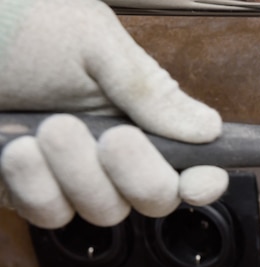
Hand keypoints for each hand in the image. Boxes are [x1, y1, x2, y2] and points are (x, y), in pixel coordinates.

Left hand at [0, 0, 224, 227]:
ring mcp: (73, 175)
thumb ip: (152, 91)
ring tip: (52, 126)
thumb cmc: (21, 27)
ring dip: (79, 173)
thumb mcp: (94, 43)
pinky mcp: (31, 190)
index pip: (191, 163)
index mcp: (142, 115)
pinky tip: (18, 148)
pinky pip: (49, 213)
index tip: (197, 183)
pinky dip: (36, 185)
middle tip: (114, 140)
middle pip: (156, 199)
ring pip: (104, 210)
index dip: (204, 180)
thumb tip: (208, 128)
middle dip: (138, 175)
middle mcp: (114, 152)